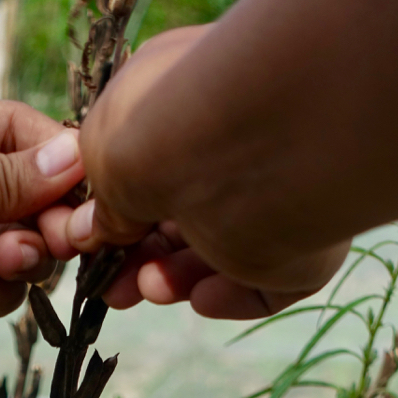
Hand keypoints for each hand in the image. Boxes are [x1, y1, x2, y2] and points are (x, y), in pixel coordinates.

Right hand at [65, 26, 348, 314]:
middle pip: (187, 215)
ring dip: (174, 278)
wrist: (248, 145)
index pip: (160, 161)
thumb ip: (102, 198)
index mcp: (198, 100)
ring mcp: (279, 196)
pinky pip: (268, 286)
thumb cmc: (162, 126)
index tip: (90, 240)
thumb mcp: (103, 150)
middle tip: (113, 286)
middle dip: (142, 254)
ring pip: (221, 253)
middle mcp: (243, 145)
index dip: (119, 205)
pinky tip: (201, 296)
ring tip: (150, 287)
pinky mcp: (307, 247)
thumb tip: (95, 232)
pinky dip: (229, 297)